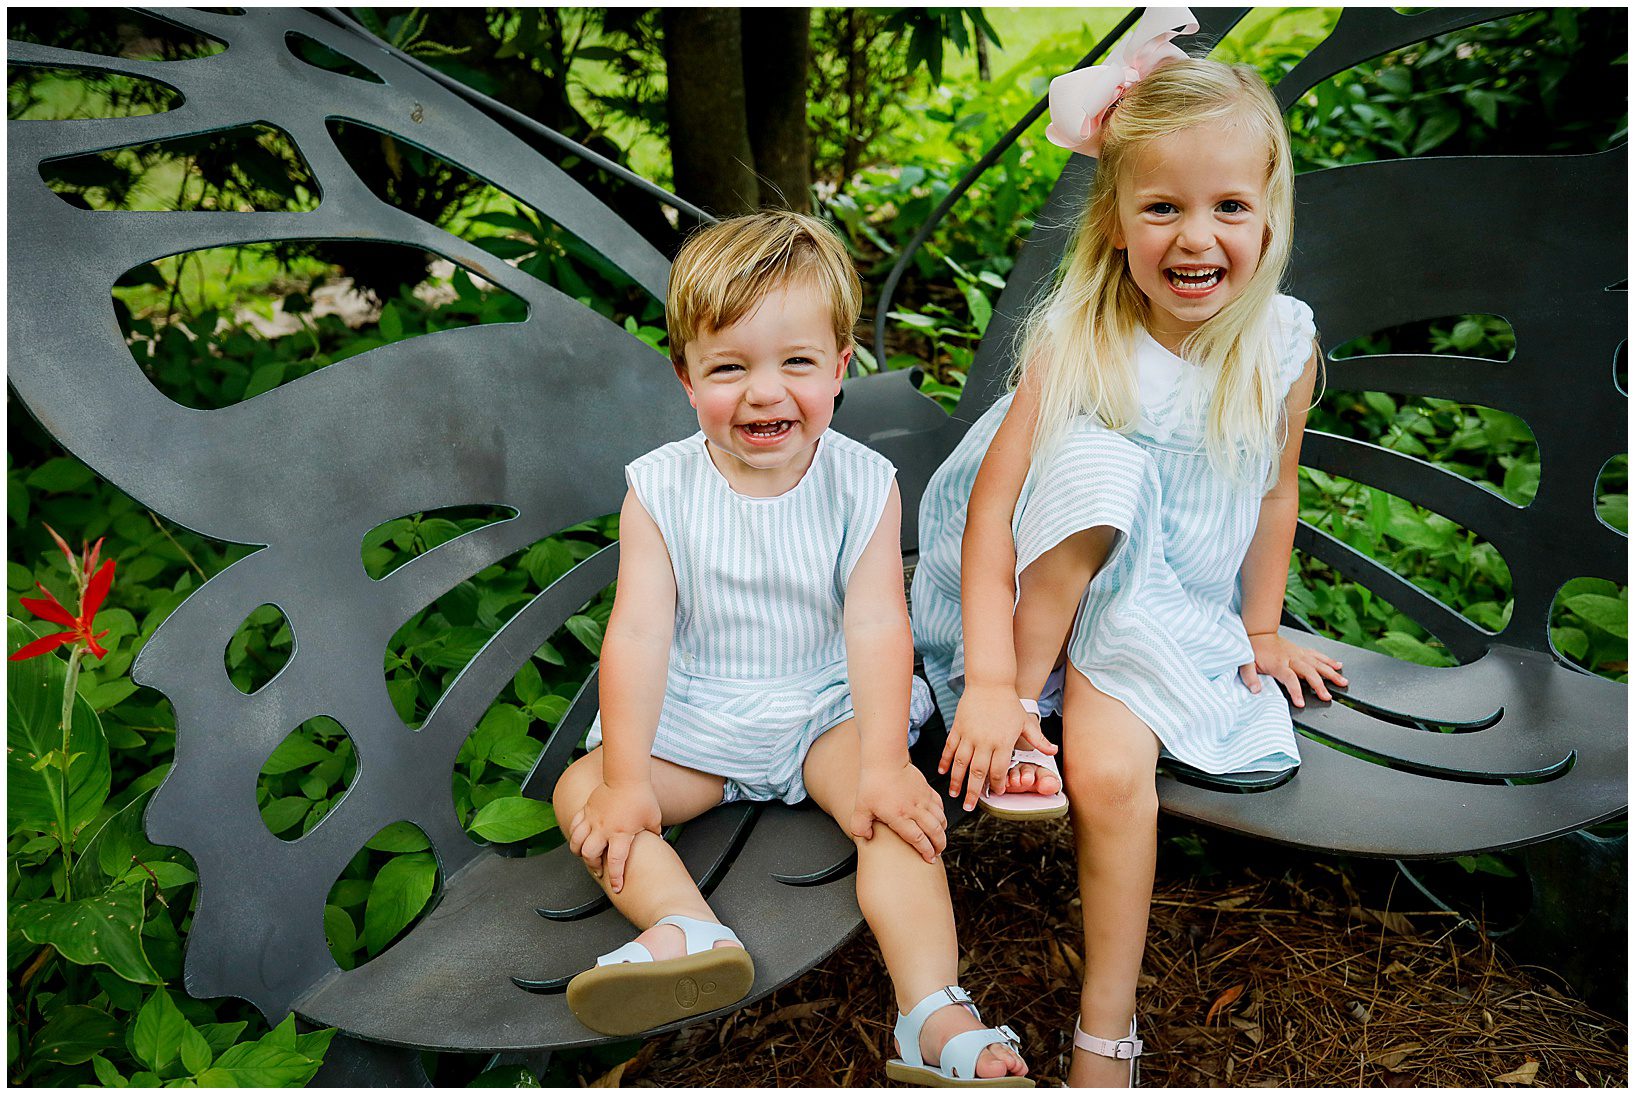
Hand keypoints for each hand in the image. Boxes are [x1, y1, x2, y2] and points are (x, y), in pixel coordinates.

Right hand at [569, 780, 661, 893]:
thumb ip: (654, 833)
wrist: (626, 775)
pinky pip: (574, 826)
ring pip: (577, 842)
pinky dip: (574, 835)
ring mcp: (592, 819)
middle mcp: (603, 829)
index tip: (617, 887)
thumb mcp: (653, 818)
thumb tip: (658, 842)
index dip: (616, 878)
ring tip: (585, 856)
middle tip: (599, 871)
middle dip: (593, 867)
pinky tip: (579, 838)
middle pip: (590, 856)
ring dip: (579, 853)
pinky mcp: (586, 810)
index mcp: (621, 834)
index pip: (616, 863)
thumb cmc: (641, 796)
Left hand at [850, 762, 946, 862]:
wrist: (885, 760)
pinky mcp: (927, 789)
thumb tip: (866, 838)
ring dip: (942, 831)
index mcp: (899, 816)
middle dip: (939, 845)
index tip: (929, 858)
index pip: (918, 839)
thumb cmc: (873, 782)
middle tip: (937, 852)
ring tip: (940, 839)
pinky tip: (939, 820)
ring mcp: (923, 799)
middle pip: (934, 831)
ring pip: (940, 819)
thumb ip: (860, 826)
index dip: (926, 851)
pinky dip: (942, 815)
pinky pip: (940, 805)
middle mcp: (914, 809)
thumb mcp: (860, 807)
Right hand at [939, 683, 1057, 812]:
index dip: (996, 784)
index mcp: (1003, 742)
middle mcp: (984, 741)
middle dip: (973, 792)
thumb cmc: (1009, 703)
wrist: (990, 682)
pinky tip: (942, 772)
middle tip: (970, 807)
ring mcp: (969, 735)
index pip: (998, 771)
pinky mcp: (958, 728)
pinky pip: (950, 748)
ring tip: (954, 794)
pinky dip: (945, 761)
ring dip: (956, 781)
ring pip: (960, 763)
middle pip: (978, 772)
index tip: (995, 792)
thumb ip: (1039, 740)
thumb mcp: (1026, 722)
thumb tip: (1054, 751)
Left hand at [1239, 632, 1347, 707]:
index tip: (1301, 703)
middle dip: (1319, 685)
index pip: (1289, 678)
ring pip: (1318, 663)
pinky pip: (1317, 655)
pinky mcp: (1301, 650)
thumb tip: (1255, 690)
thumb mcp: (1245, 663)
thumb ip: (1249, 677)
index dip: (1296, 691)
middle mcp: (1291, 658)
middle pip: (1309, 672)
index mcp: (1278, 664)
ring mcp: (1298, 653)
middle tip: (1327, 697)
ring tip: (1343, 682)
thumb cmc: (1253, 649)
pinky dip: (1329, 660)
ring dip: (1331, 673)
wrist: (1258, 632)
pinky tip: (1338, 666)